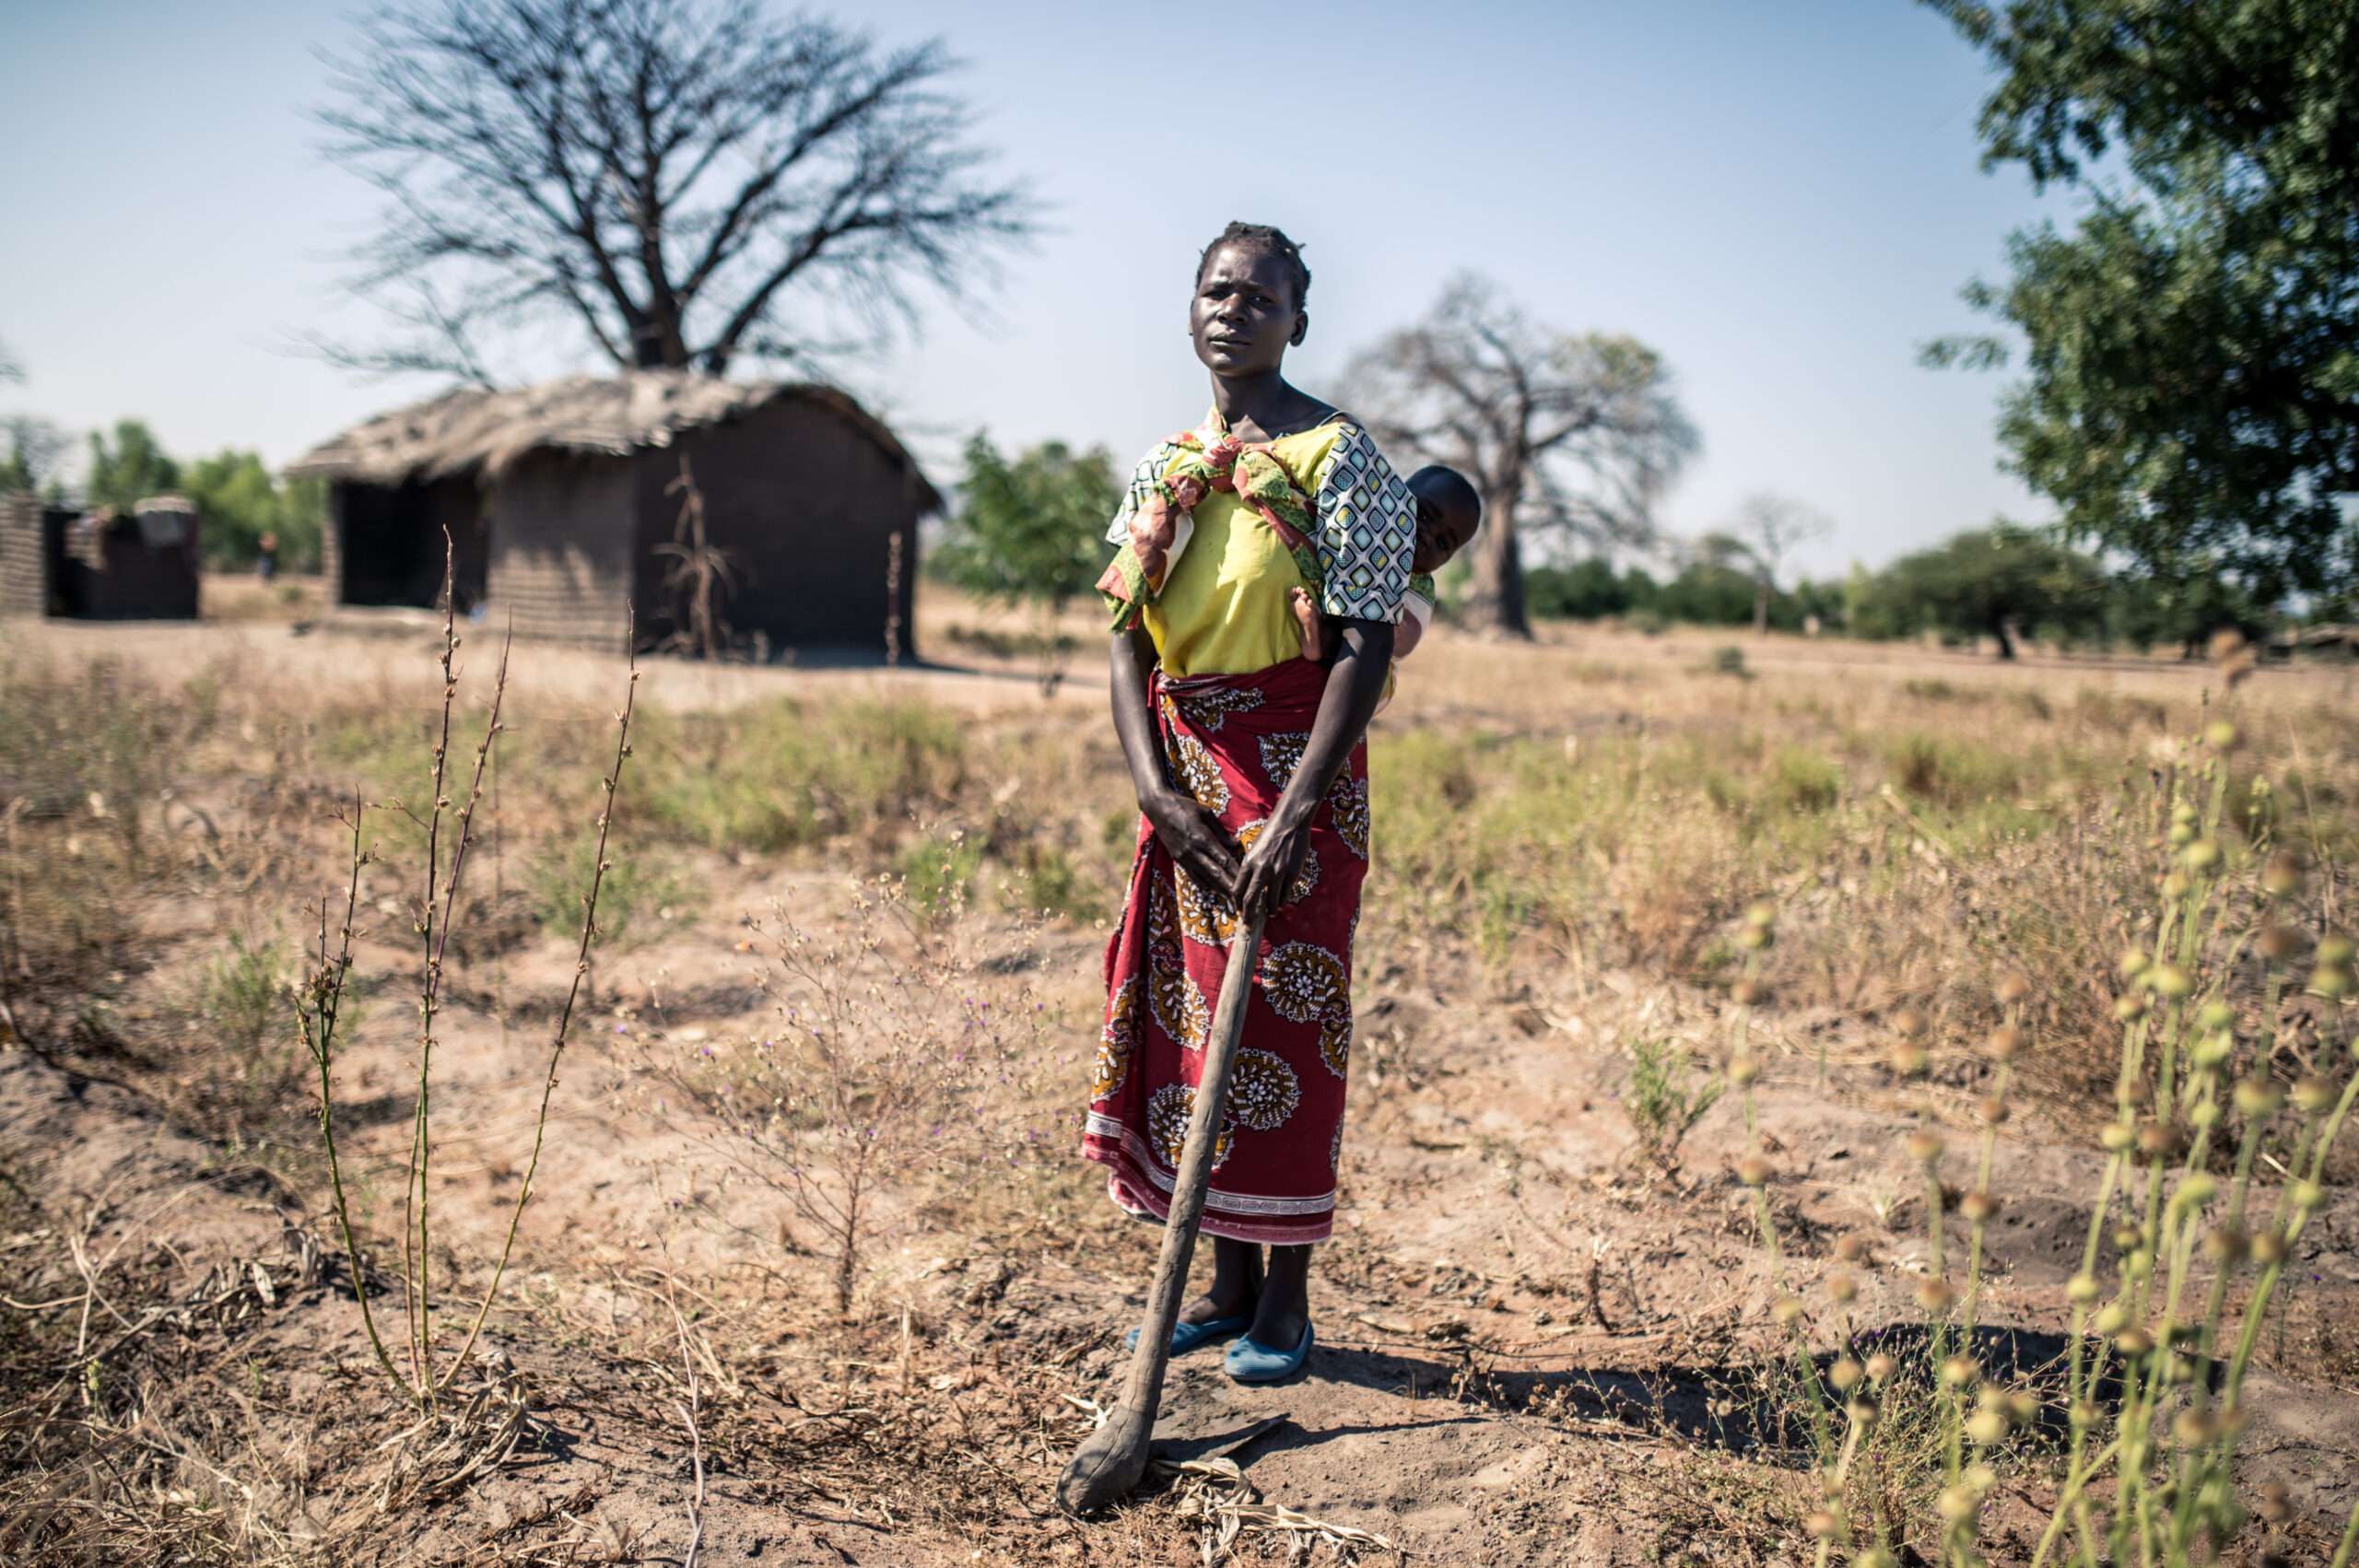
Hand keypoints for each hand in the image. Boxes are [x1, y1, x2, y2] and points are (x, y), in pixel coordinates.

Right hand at [1145, 789, 1240, 898]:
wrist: (1158, 808)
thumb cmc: (1184, 806)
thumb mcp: (1205, 813)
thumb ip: (1220, 831)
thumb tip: (1235, 844)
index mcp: (1202, 838)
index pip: (1223, 860)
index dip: (1235, 872)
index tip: (1246, 881)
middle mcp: (1193, 851)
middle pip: (1216, 873)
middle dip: (1229, 886)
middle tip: (1241, 898)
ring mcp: (1184, 857)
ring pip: (1204, 878)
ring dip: (1218, 889)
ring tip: (1230, 899)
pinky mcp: (1178, 859)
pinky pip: (1193, 875)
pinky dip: (1204, 884)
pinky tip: (1212, 890)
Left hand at [1235, 805, 1311, 922]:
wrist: (1290, 823)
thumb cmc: (1271, 835)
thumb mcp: (1254, 850)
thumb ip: (1251, 868)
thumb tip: (1248, 888)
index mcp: (1248, 862)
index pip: (1237, 890)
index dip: (1237, 904)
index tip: (1239, 912)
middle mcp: (1260, 869)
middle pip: (1250, 900)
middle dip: (1248, 916)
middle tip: (1249, 926)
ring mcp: (1277, 872)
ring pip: (1270, 901)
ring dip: (1270, 910)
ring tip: (1271, 913)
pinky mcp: (1291, 874)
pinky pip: (1285, 894)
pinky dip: (1282, 901)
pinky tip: (1281, 903)